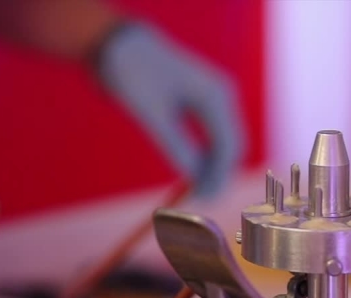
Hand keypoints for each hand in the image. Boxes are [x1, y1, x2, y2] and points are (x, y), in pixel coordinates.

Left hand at [97, 23, 245, 195]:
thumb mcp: (150, 113)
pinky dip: (207, 156)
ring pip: (225, 142)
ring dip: (214, 167)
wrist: (118, 44)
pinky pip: (214, 135)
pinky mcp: (202, 102)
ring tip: (196, 191)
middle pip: (232, 146)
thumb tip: (194, 178)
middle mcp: (222, 95)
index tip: (203, 199)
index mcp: (215, 96)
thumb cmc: (132, 72)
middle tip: (200, 200)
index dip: (219, 176)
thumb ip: (174, 145)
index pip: (228, 146)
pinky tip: (194, 172)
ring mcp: (215, 97)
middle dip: (219, 174)